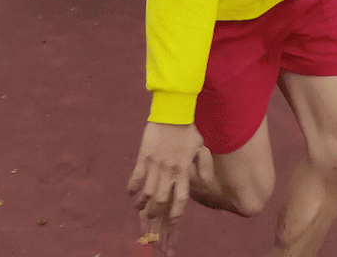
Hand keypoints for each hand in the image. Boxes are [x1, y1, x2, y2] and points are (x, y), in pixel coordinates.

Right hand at [127, 121, 207, 253]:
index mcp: (184, 170)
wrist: (173, 113)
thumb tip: (206, 182)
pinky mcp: (144, 157)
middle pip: (161, 199)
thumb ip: (204, 166)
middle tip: (151, 218)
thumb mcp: (201, 148)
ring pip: (147, 191)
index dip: (176, 213)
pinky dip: (132, 187)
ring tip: (139, 208)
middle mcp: (170, 171)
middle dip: (156, 212)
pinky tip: (130, 193)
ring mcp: (156, 165)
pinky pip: (136, 176)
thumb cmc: (188, 130)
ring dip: (142, 203)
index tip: (172, 223)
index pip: (181, 198)